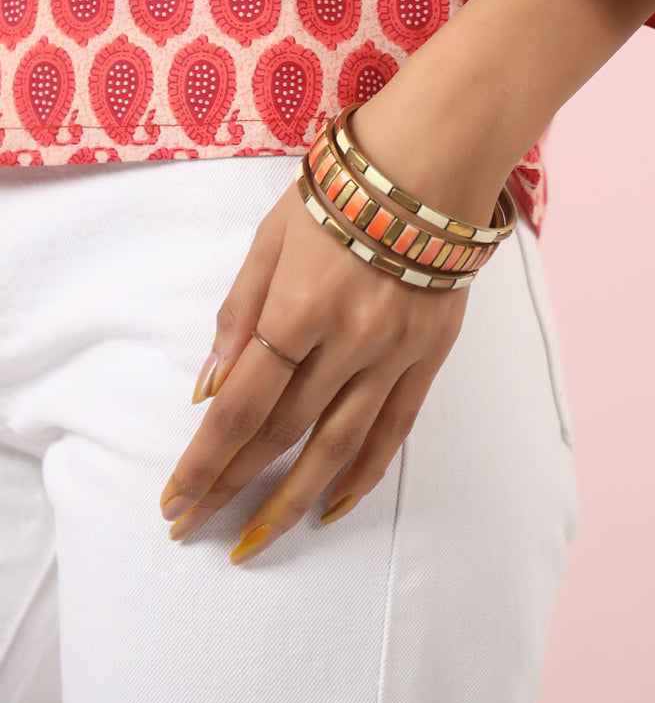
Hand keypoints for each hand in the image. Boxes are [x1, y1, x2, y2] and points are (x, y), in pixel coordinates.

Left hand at [158, 176, 469, 562]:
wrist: (432, 161)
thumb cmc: (340, 190)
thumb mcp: (271, 236)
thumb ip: (238, 311)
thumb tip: (208, 388)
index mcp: (297, 307)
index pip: (240, 406)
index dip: (203, 461)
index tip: (174, 502)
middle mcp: (347, 340)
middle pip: (282, 433)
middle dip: (233, 486)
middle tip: (198, 527)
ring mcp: (394, 352)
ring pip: (338, 446)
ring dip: (292, 500)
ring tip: (256, 541)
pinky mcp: (430, 354)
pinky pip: (396, 429)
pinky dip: (364, 474)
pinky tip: (334, 505)